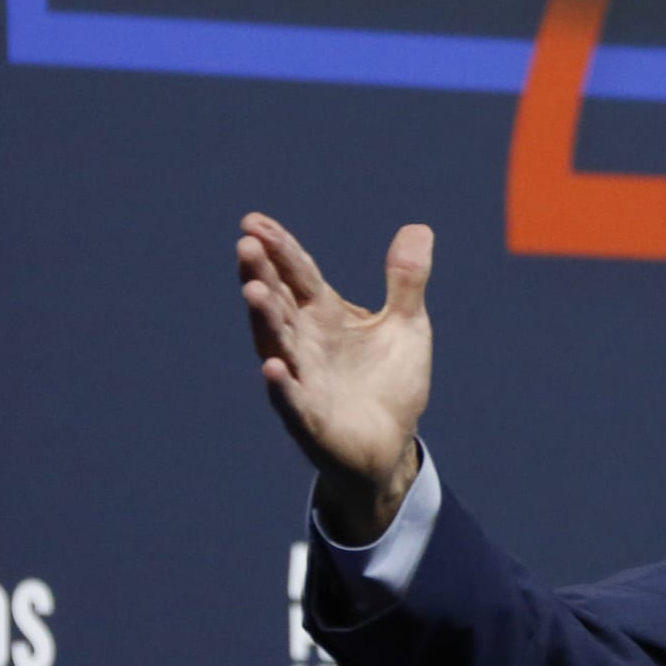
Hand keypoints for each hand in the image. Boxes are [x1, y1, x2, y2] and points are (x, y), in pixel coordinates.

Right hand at [237, 213, 432, 542]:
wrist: (390, 445)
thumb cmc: (389, 382)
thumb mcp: (405, 325)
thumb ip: (406, 280)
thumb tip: (418, 228)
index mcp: (325, 316)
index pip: (298, 275)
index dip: (279, 248)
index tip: (254, 220)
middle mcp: (306, 343)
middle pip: (279, 303)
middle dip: (262, 274)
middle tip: (247, 243)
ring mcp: (304, 380)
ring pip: (278, 345)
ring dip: (265, 319)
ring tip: (253, 289)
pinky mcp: (310, 419)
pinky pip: (292, 401)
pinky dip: (283, 386)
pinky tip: (273, 368)